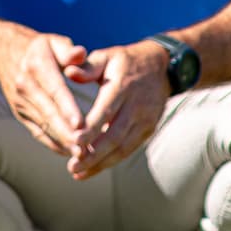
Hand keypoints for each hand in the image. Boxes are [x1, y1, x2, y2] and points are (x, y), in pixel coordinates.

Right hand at [0, 32, 101, 161]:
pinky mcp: (21, 115)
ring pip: (44, 126)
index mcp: (36, 65)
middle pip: (48, 113)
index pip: (54, 88)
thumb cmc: (40, 49)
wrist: (4, 54)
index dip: (67, 107)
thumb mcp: (53, 41)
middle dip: (66, 132)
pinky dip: (54, 144)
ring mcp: (21, 103)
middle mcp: (25, 86)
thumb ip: (68, 50)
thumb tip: (80, 54)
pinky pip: (38, 132)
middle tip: (84, 148)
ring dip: (62, 142)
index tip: (80, 124)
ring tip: (82, 155)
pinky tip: (70, 152)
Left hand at [65, 42, 168, 180]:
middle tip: (72, 166)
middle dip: (94, 154)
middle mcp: (137, 105)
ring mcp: (145, 120)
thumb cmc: (125, 62)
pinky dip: (111, 161)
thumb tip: (69, 72)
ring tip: (78, 173)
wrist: (161, 67)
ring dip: (101, 163)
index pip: (107, 110)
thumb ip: (88, 67)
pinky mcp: (148, 130)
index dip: (92, 128)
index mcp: (123, 86)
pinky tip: (93, 169)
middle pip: (115, 135)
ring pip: (123, 147)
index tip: (74, 141)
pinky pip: (129, 149)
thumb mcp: (107, 56)